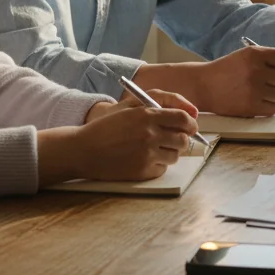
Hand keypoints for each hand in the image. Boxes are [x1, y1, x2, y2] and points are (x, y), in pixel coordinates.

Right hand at [72, 94, 199, 181]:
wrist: (84, 149)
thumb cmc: (106, 127)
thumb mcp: (129, 106)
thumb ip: (158, 104)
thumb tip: (188, 113)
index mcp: (147, 115)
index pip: (183, 119)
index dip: (190, 124)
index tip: (190, 127)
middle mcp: (150, 134)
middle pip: (183, 140)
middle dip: (181, 140)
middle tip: (173, 140)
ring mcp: (147, 154)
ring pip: (175, 155)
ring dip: (169, 152)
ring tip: (153, 149)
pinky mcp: (143, 171)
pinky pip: (163, 168)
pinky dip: (157, 165)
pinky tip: (142, 159)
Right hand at [194, 45, 274, 117]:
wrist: (203, 86)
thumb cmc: (227, 70)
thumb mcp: (246, 56)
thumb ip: (270, 59)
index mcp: (256, 54)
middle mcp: (256, 71)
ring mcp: (253, 90)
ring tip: (267, 93)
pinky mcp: (250, 106)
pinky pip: (273, 108)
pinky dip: (269, 106)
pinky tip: (259, 101)